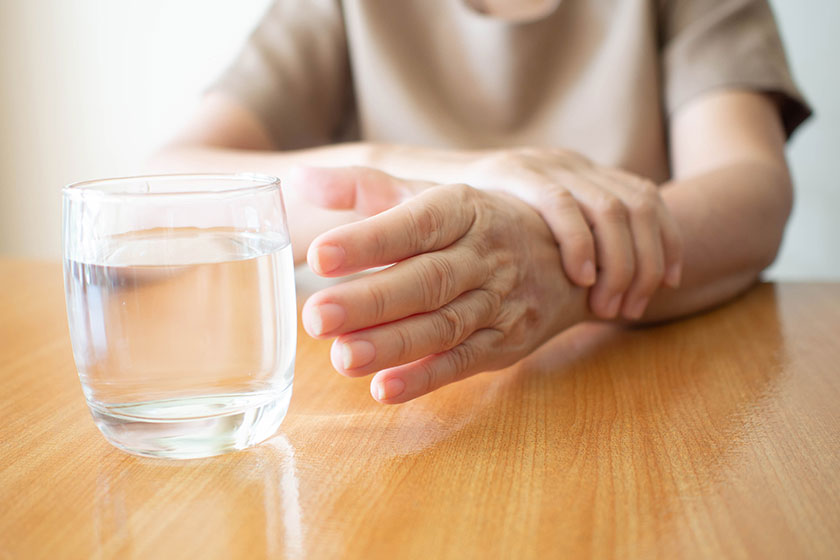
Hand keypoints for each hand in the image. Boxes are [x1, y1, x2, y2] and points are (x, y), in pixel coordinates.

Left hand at [297, 175, 588, 403]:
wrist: (567, 258)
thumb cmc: (476, 223)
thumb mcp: (430, 194)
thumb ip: (365, 189)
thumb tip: (297, 179)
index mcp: (462, 209)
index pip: (415, 224)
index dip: (370, 241)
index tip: (320, 255)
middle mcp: (483, 255)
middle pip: (427, 279)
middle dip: (371, 301)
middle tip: (316, 317)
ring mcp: (499, 301)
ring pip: (444, 324)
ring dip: (394, 345)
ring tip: (342, 358)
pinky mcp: (506, 342)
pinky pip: (465, 361)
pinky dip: (427, 377)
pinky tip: (384, 389)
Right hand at [461, 147, 682, 319]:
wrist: (422, 176)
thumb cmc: (482, 219)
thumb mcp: (534, 224)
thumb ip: (571, 239)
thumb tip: (613, 279)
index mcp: (585, 171)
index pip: (648, 198)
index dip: (669, 241)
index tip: (670, 282)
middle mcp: (573, 163)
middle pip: (639, 207)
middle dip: (646, 263)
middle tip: (631, 308)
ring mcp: (547, 164)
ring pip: (612, 209)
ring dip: (621, 263)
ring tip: (608, 306)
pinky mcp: (515, 172)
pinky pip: (562, 206)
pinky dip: (580, 243)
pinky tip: (581, 278)